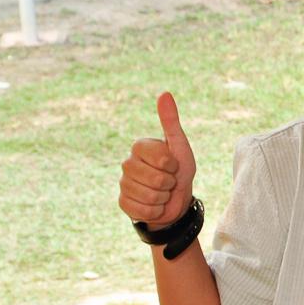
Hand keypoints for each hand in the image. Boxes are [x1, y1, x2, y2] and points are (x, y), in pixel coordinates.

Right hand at [119, 92, 197, 227]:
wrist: (175, 199)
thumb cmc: (179, 170)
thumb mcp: (180, 145)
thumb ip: (170, 121)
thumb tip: (165, 93)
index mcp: (140, 147)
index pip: (161, 159)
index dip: (172, 165)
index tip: (173, 165)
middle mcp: (127, 163)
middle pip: (156, 180)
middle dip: (169, 184)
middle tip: (169, 181)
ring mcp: (123, 184)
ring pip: (150, 196)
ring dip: (163, 198)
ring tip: (162, 192)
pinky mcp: (123, 203)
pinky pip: (143, 210)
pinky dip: (155, 211)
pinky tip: (154, 205)